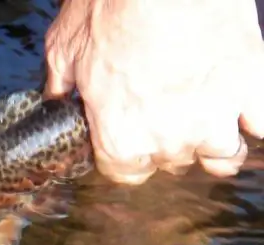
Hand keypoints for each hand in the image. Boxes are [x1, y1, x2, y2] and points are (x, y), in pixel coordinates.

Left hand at [45, 0, 263, 183]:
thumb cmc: (109, 7)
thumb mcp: (64, 49)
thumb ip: (60, 86)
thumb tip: (55, 97)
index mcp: (120, 139)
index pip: (127, 174)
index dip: (127, 156)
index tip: (130, 139)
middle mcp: (169, 140)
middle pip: (173, 163)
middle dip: (168, 144)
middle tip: (166, 115)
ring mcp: (216, 116)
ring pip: (224, 156)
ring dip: (217, 144)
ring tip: (209, 121)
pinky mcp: (252, 87)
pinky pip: (261, 125)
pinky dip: (254, 120)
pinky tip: (245, 109)